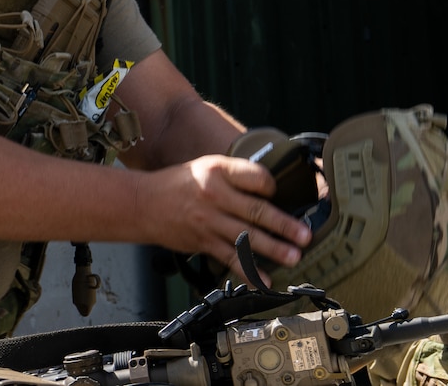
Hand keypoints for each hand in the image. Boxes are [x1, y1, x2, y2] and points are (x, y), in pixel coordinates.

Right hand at [143, 155, 311, 269]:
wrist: (142, 203)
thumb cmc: (179, 184)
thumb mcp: (206, 167)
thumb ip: (236, 177)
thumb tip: (273, 194)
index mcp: (218, 171)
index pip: (254, 176)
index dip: (271, 185)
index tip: (281, 192)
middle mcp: (214, 195)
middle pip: (256, 211)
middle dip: (283, 225)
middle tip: (305, 235)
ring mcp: (209, 221)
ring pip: (247, 237)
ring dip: (273, 249)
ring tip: (294, 257)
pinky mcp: (204, 242)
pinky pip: (230, 259)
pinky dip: (249, 272)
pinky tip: (264, 280)